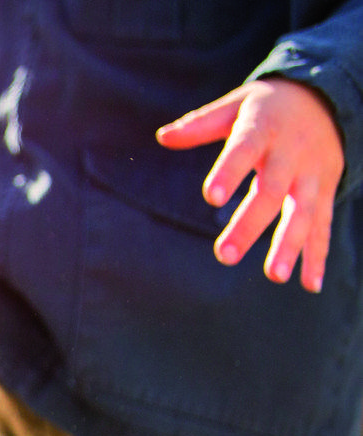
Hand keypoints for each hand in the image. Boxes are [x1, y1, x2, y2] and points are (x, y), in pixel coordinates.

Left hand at [157, 78, 342, 292]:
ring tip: (275, 276)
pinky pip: (323, 224)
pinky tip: (309, 284)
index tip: (211, 196)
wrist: (325, 97)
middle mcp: (291, 154)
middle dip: (250, 224)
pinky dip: (318, 255)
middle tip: (225, 256)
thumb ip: (200, 124)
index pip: (244, 149)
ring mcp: (312, 174)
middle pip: (271, 191)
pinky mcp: (325, 190)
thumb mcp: (235, 105)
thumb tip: (163, 136)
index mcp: (263, 130)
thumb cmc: (266, 108)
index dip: (229, 172)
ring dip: (290, 245)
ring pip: (303, 212)